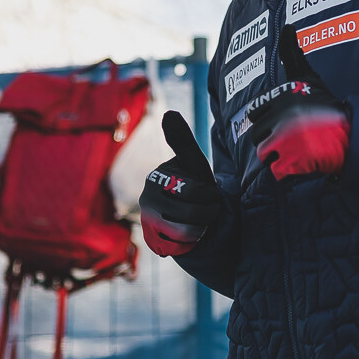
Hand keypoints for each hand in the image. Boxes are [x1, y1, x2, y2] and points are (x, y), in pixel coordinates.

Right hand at [140, 110, 222, 255]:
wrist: (192, 220)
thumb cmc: (195, 188)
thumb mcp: (193, 164)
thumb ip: (183, 141)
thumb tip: (169, 113)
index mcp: (157, 178)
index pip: (194, 190)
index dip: (210, 196)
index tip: (210, 194)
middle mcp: (147, 199)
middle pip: (192, 212)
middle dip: (209, 211)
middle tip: (210, 208)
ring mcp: (149, 222)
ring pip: (188, 230)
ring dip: (203, 226)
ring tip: (203, 220)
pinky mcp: (153, 241)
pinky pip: (181, 245)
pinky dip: (193, 240)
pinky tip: (193, 233)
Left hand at [246, 26, 350, 179]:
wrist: (351, 131)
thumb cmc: (326, 104)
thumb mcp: (308, 76)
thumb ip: (293, 52)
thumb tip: (288, 25)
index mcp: (281, 99)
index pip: (256, 113)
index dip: (267, 118)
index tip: (284, 120)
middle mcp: (282, 119)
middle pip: (256, 135)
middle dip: (269, 138)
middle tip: (289, 139)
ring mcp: (287, 142)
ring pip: (264, 153)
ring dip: (277, 155)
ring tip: (295, 150)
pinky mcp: (293, 162)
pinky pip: (276, 170)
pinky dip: (286, 170)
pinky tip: (300, 163)